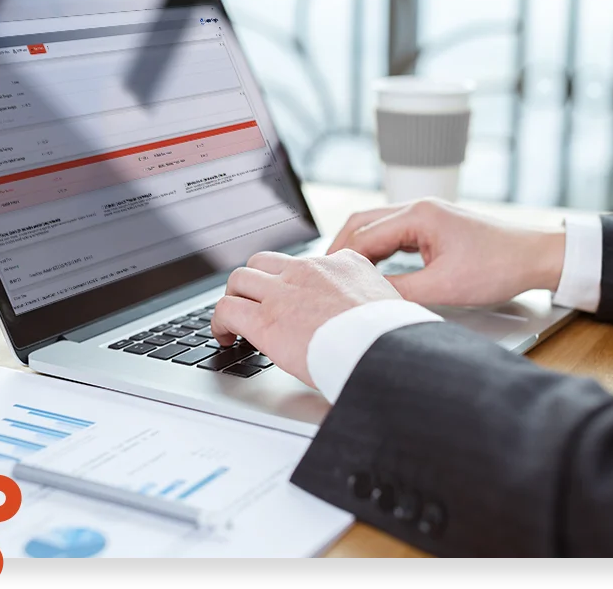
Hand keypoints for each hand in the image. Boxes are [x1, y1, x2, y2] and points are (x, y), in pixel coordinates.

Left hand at [209, 249, 401, 387]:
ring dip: (234, 299)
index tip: (287, 298)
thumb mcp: (388, 303)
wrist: (386, 350)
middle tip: (252, 305)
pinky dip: (220, 322)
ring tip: (234, 320)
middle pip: (264, 263)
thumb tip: (370, 315)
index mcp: (342, 264)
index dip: (288, 282)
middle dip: (254, 284)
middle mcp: (310, 270)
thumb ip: (369, 300)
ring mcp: (285, 291)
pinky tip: (225, 337)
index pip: (303, 263)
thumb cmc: (392, 338)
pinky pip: (226, 309)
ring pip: (240, 279)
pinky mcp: (266, 319)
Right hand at [327, 197, 565, 306]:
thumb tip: (368, 299)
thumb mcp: (445, 286)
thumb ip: (401, 291)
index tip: (326, 281)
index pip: (363, 236)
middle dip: (340, 249)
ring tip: (341, 275)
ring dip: (357, 249)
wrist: (535, 257)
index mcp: (418, 214)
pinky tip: (370, 270)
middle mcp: (418, 207)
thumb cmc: (499, 266)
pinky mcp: (433, 226)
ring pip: (376, 227)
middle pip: (362, 223)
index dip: (341, 260)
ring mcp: (425, 215)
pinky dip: (376, 250)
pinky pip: (393, 233)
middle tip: (324, 276)